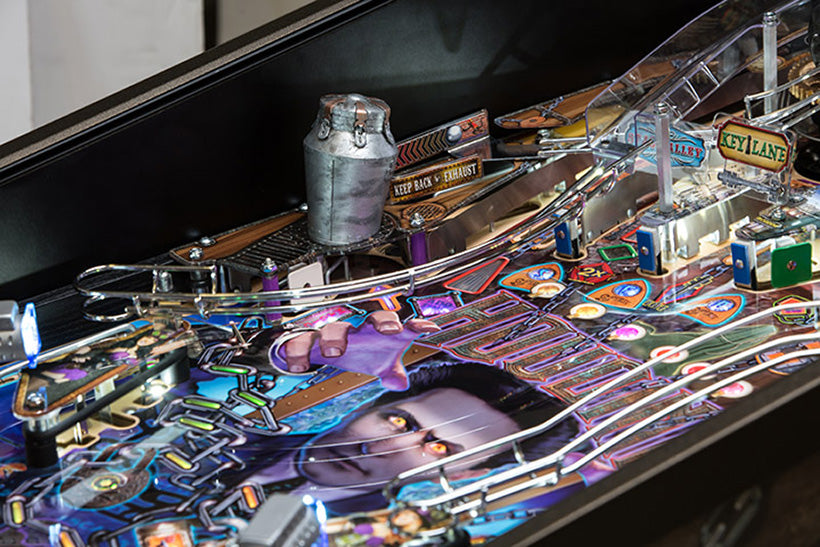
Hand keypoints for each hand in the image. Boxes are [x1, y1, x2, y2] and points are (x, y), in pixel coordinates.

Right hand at [282, 311, 438, 390]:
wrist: (319, 348)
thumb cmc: (355, 350)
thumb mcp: (377, 364)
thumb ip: (392, 371)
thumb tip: (401, 383)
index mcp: (376, 332)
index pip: (400, 325)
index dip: (414, 326)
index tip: (430, 329)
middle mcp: (356, 329)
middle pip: (370, 317)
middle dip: (381, 322)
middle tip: (389, 332)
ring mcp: (332, 332)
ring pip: (334, 327)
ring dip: (335, 338)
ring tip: (335, 352)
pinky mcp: (306, 341)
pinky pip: (299, 341)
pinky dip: (297, 352)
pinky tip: (298, 366)